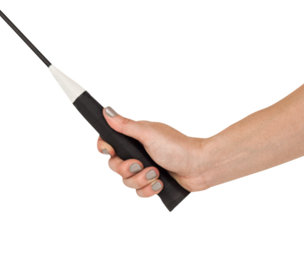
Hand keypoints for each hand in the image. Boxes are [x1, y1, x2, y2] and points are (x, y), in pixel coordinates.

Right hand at [92, 106, 211, 200]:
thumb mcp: (149, 133)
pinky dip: (148, 191)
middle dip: (124, 169)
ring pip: (125, 183)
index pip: (106, 143)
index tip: (110, 152)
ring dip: (139, 181)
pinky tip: (160, 184)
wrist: (200, 167)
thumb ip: (126, 124)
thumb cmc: (178, 146)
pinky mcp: (151, 184)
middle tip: (137, 165)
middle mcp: (136, 153)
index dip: (103, 149)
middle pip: (113, 167)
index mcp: (133, 137)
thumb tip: (106, 109)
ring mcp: (143, 169)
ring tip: (156, 174)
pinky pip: (138, 194)